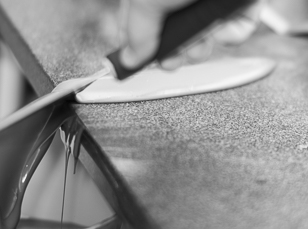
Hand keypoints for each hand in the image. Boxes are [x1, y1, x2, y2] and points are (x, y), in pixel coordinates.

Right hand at [119, 0, 263, 69]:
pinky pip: (238, 25)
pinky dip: (235, 33)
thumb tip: (130, 59)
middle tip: (173, 58)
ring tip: (203, 41)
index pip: (138, 23)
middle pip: (173, 32)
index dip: (138, 46)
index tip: (138, 65)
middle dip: (174, 52)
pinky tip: (229, 27)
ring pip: (205, 33)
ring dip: (203, 46)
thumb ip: (137, 32)